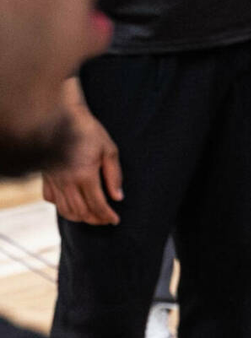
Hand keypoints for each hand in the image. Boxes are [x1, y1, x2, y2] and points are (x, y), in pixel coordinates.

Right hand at [42, 98, 121, 224]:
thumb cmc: (89, 131)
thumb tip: (118, 197)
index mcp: (84, 175)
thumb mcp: (109, 150)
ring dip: (80, 217)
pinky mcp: (46, 176)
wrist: (64, 117)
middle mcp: (67, 181)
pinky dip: (62, 206)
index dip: (107, 216)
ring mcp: (54, 180)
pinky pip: (51, 199)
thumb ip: (114, 176)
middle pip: (81, 212)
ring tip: (92, 216)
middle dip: (96, 219)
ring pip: (65, 209)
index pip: (97, 205)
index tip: (115, 220)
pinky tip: (72, 204)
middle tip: (106, 220)